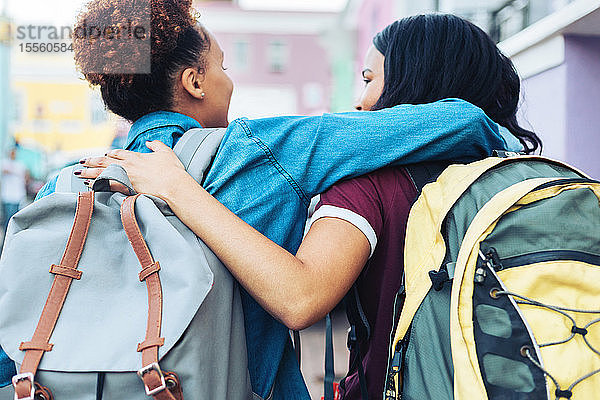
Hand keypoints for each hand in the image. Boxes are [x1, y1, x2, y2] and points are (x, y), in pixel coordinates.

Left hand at [78, 141, 193, 202]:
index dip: (111, 154)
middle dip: (92, 161)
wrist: (173, 185)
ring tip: (78, 172)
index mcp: (136, 156)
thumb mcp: (167, 152)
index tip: (105, 154)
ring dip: (88, 172)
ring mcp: (125, 176)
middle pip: (105, 161)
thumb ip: (156, 145)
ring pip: (101, 172)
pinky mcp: (125, 187)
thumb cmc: (172, 171)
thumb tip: (149, 141)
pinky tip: (88, 185)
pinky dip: (95, 184)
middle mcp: (128, 165)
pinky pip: (105, 185)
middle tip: (82, 161)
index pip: (119, 153)